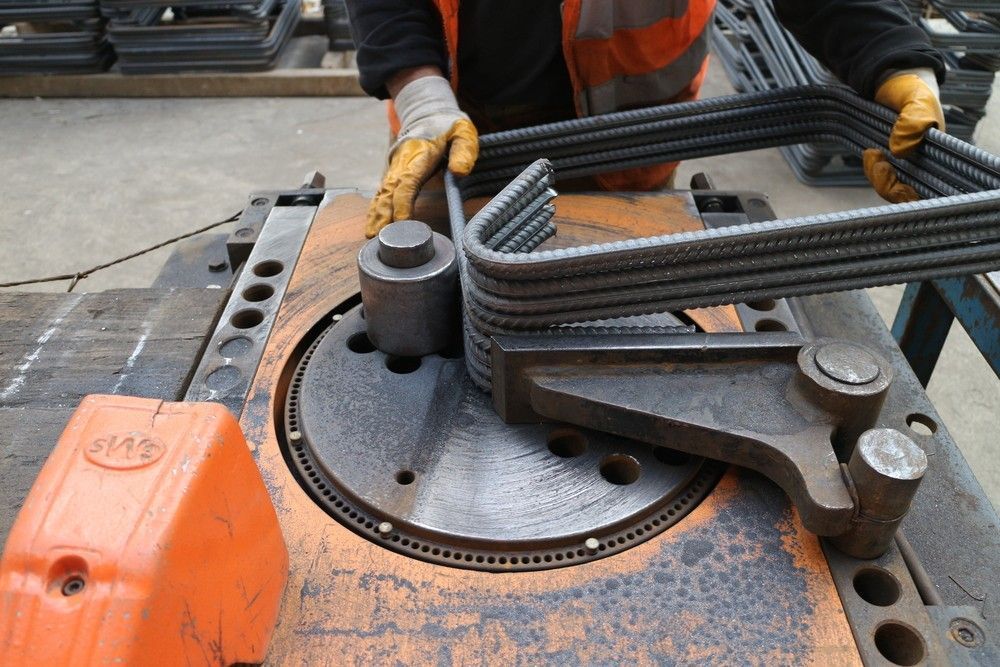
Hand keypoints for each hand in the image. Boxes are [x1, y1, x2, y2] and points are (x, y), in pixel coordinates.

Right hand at [366, 74, 477, 237]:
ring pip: (382, 192)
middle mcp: (403, 162)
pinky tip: (372, 225)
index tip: (401, 221)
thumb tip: (459, 172)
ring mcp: (396, 167)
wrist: (428, 112)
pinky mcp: (394, 173)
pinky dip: (376, 208)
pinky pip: (382, 192)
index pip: (408, 181)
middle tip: (378, 237)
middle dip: (383, 214)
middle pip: (389, 190)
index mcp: (420, 154)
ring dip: (376, 214)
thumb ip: (463, 151)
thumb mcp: (463, 132)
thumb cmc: (449, 126)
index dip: (403, 202)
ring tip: (371, 236)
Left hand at [864, 69, 944, 203]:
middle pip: (910, 197)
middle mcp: (926, 165)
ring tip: (872, 153)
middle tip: (879, 164)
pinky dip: (873, 171)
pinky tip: (871, 154)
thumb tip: (901, 150)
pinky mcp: (890, 163)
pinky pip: (882, 178)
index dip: (913, 196)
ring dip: (879, 178)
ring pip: (893, 189)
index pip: (932, 192)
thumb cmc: (914, 91)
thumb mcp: (917, 99)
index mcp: (941, 156)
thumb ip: (914, 119)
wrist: (896, 83)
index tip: (897, 185)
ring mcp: (908, 165)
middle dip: (891, 188)